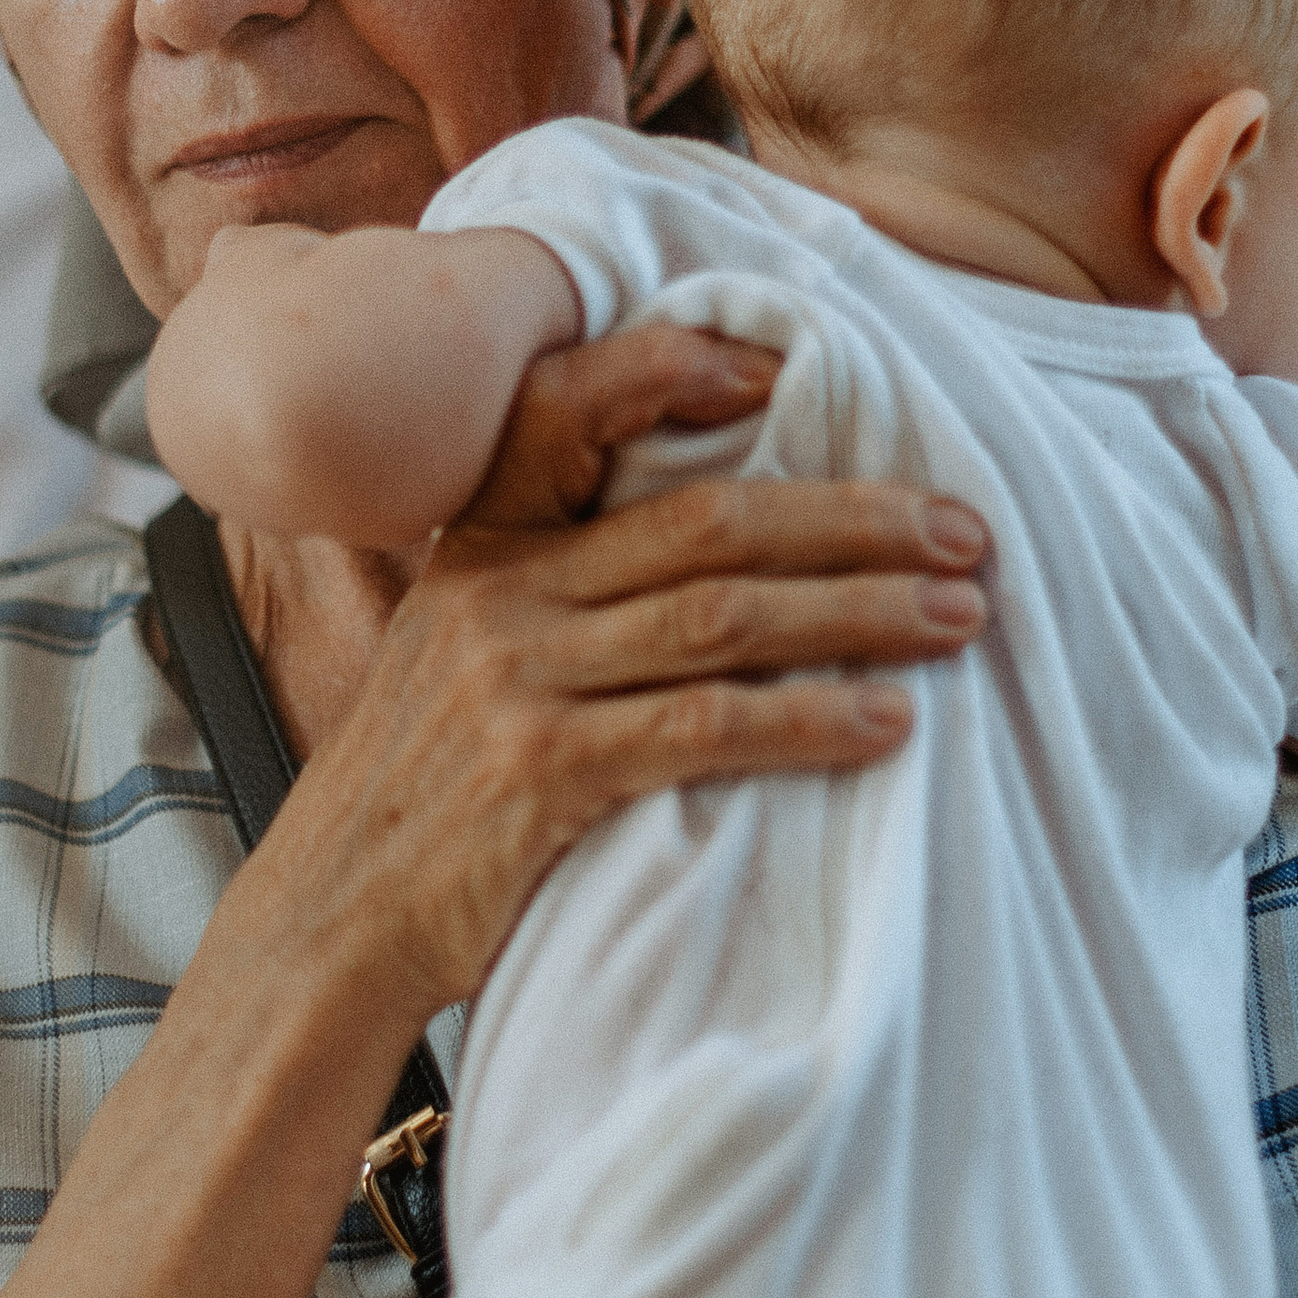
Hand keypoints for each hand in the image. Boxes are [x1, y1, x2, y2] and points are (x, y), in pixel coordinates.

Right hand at [238, 321, 989, 1030]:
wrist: (329, 923)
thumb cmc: (424, 797)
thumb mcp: (461, 660)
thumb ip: (560, 598)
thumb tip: (719, 561)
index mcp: (485, 548)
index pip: (576, 411)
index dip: (684, 374)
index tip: (802, 376)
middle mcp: (501, 595)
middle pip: (709, 523)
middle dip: (856, 520)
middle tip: (967, 532)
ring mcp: (517, 680)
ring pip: (724, 616)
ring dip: (861, 614)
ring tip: (958, 618)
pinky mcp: (541, 774)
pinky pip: (705, 727)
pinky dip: (809, 722)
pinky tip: (884, 724)